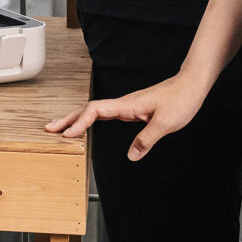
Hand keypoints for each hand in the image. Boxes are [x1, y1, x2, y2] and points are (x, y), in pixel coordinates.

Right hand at [44, 74, 206, 161]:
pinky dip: (91, 120)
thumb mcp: (166, 123)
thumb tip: (131, 156)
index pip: (95, 110)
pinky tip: (88, 126)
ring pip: (95, 112)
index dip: (79, 122)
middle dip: (68, 119)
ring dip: (77, 119)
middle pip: (88, 109)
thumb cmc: (181, 99)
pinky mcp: (132, 110)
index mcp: (127, 105)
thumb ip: (147, 139)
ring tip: (61, 129)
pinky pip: (105, 115)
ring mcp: (126, 106)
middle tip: (49, 129)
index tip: (67, 134)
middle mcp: (123, 104)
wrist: (191, 84)